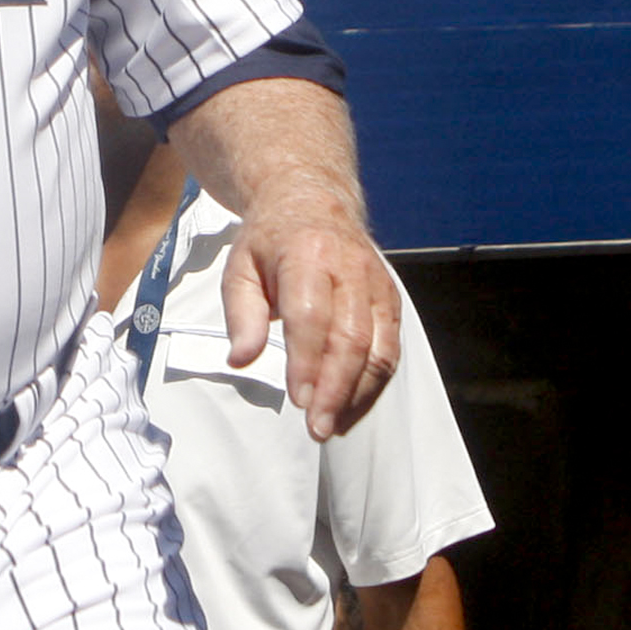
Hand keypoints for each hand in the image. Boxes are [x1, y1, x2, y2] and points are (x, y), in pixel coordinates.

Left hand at [223, 194, 400, 440]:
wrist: (311, 203)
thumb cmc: (268, 244)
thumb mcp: (239, 268)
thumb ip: (241, 314)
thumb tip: (240, 359)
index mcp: (306, 256)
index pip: (311, 317)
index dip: (307, 362)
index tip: (298, 400)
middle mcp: (350, 269)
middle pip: (350, 338)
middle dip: (334, 388)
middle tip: (316, 426)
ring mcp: (376, 284)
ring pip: (378, 347)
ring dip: (358, 392)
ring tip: (333, 423)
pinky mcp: (390, 298)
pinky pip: (391, 347)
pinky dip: (375, 381)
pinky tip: (352, 404)